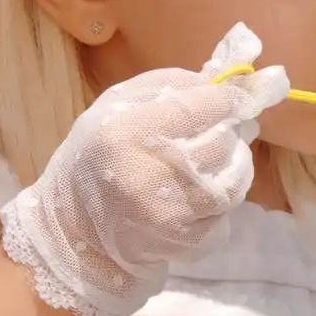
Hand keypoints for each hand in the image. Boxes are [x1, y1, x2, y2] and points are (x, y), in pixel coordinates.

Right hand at [0, 23, 287, 315]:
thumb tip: (237, 76)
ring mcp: (173, 212)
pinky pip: (229, 208)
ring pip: (236, 175)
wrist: (77, 227)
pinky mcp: (188, 240)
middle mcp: (153, 173)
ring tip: (210, 158)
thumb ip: (176, 83)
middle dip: (227, 131)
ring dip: (232, 163)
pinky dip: (222, 194)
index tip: (238, 98)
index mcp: (129, 131)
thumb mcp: (121, 103)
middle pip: (225, 140)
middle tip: (215, 129)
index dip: (230, 99)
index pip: (205, 106)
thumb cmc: (100, 152)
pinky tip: (198, 190)